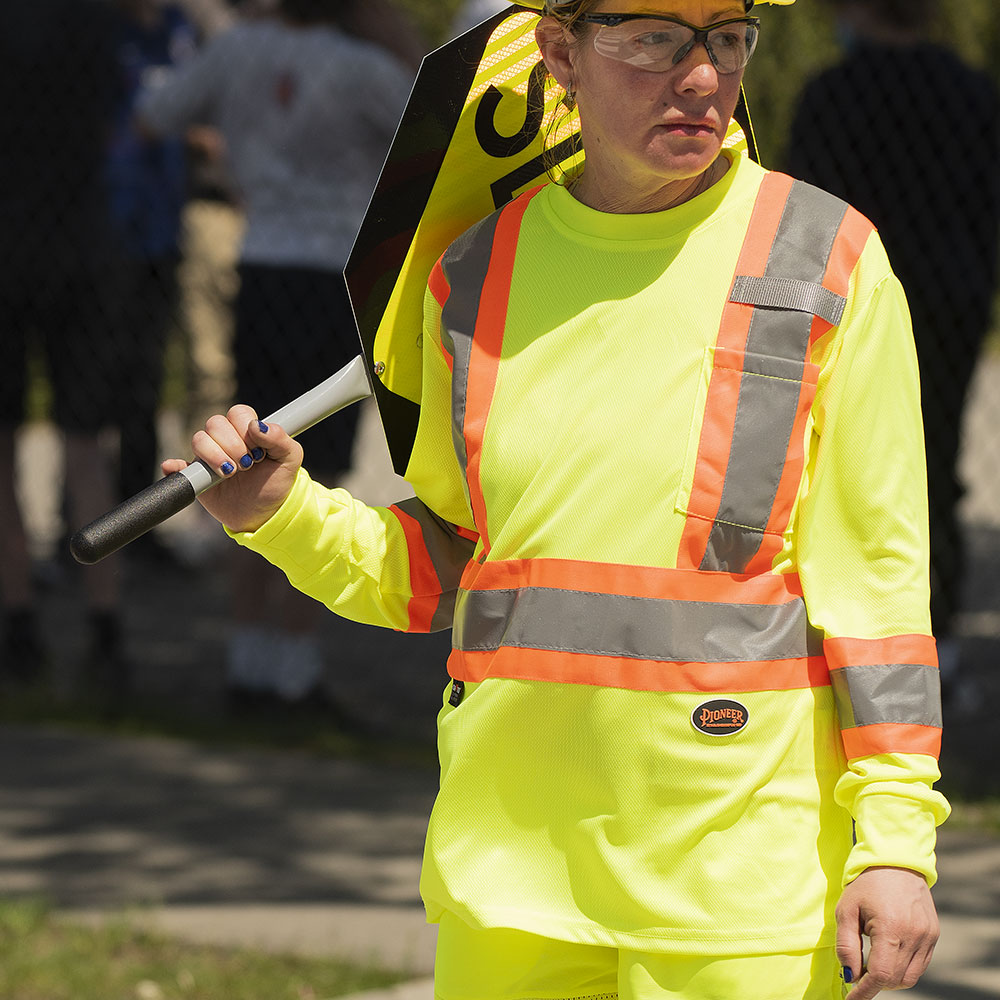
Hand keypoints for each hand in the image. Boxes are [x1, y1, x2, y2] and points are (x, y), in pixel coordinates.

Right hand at [162, 405, 303, 532]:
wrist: (265, 515)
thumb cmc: (277, 483)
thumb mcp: (290, 460)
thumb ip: (280, 438)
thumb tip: (258, 425)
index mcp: (248, 431)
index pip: (238, 413)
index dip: (245, 429)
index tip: (258, 452)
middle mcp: (226, 440)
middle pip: (215, 423)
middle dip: (232, 444)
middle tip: (246, 465)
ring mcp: (210, 457)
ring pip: (198, 439)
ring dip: (214, 455)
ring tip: (230, 473)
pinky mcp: (197, 476)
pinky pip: (177, 467)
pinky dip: (174, 467)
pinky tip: (175, 468)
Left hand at [836, 866, 938, 998]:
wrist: (896, 861)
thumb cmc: (866, 884)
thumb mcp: (847, 910)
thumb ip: (846, 945)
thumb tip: (849, 975)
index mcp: (891, 928)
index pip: (881, 974)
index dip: (865, 990)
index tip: (852, 999)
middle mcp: (915, 935)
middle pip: (895, 979)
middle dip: (875, 982)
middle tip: (858, 973)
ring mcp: (928, 937)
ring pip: (910, 976)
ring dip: (890, 977)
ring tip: (872, 962)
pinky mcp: (934, 935)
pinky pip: (919, 964)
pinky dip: (902, 967)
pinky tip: (888, 954)